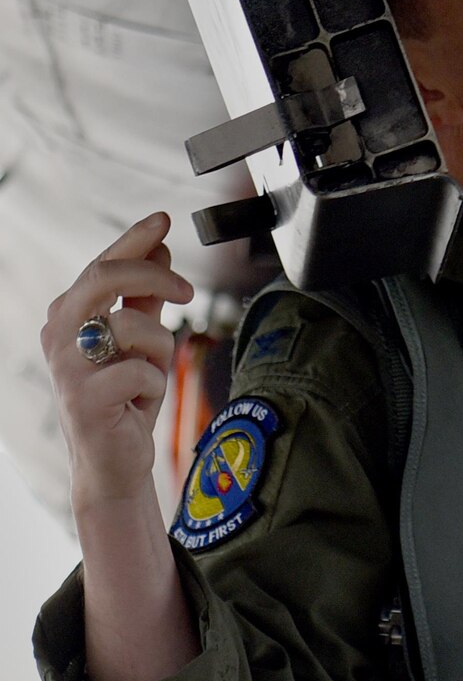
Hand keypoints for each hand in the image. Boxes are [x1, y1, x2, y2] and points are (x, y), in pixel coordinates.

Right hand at [42, 212, 194, 511]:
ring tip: (145, 377)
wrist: (115, 461)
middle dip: (154, 275)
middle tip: (186, 292)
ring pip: (134, 325)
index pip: (102, 263)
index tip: (163, 219)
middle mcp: (58, 334)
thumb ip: (145, 294)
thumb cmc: (124, 398)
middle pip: (106, 276)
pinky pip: (143, 369)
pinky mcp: (84, 398)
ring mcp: (66, 366)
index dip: (134, 239)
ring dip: (158, 352)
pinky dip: (154, 385)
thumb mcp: (140, 338)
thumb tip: (160, 244)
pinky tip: (137, 404)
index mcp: (67, 315)